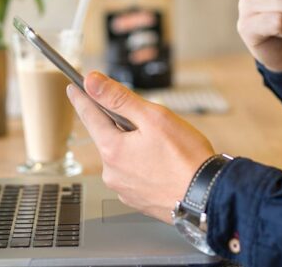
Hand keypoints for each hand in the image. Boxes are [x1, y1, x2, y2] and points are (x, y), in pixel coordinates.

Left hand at [67, 72, 215, 222]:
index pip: (89, 116)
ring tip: (163, 147)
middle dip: (122, 125)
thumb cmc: (186, 159)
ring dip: (134, 146)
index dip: (82, 98)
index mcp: (112, 149)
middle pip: (108, 136)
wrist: (208, 197)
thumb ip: (119, 98)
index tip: (74, 88)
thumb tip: (92, 82)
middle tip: (149, 122)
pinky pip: (134, 174)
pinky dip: (143, 165)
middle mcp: (112, 172)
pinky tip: (163, 164)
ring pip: (122, 156)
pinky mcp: (137, 199)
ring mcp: (124, 188)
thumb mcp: (154, 117)